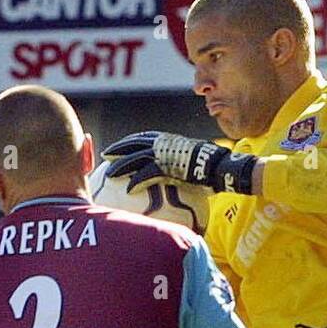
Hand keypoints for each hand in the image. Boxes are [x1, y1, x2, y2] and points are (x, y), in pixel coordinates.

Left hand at [102, 130, 256, 195]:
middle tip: (106, 155)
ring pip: (135, 158)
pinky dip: (136, 181)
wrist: (220, 165)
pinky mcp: (167, 166)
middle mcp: (163, 144)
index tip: (119, 145)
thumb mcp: (195, 159)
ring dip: (121, 166)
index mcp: (169, 140)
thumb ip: (185, 163)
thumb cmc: (213, 164)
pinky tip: (128, 189)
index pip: (143, 137)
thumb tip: (184, 173)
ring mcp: (164, 154)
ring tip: (109, 174)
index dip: (129, 141)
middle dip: (118, 149)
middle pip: (134, 145)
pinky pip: (147, 174)